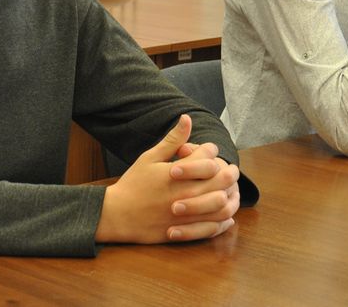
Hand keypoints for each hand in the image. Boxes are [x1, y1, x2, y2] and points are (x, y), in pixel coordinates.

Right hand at [96, 115, 239, 243]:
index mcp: (178, 171)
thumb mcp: (150, 157)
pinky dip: (223, 220)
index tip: (208, 151)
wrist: (117, 215)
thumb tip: (187, 118)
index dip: (211, 150)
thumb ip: (172, 140)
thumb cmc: (133, 184)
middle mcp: (186, 192)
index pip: (208, 156)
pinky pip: (212, 227)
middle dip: (229, 171)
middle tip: (230, 170)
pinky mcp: (184, 230)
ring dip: (230, 195)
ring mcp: (186, 213)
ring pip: (222, 204)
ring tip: (229, 191)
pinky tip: (226, 215)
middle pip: (222, 179)